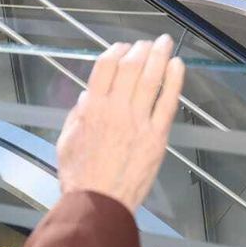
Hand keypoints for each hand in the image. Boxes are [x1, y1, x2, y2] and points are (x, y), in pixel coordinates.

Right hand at [57, 36, 185, 211]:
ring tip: (165, 43)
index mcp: (91, 109)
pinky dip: (174, 81)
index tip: (123, 47)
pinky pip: (167, 102)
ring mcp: (138, 122)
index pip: (105, 67)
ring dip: (159, 56)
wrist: (99, 203)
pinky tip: (178, 66)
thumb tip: (88, 96)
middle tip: (148, 43)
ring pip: (151, 79)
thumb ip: (77, 116)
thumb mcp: (66, 141)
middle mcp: (115, 109)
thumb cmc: (80, 177)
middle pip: (131, 68)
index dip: (116, 51)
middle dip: (141, 49)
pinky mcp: (156, 137)